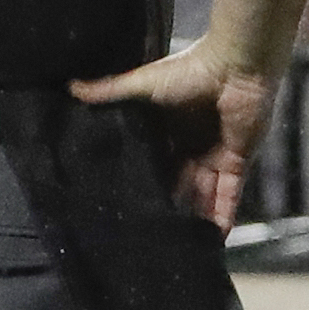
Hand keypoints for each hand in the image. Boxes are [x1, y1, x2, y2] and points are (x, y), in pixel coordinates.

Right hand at [67, 32, 278, 232]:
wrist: (235, 66)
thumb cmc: (189, 71)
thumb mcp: (142, 83)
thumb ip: (109, 90)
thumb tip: (70, 87)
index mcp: (170, 126)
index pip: (155, 158)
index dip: (145, 178)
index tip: (130, 200)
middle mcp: (193, 143)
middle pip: (179, 180)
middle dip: (170, 202)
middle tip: (153, 230)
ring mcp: (217, 154)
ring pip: (203, 193)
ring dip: (195, 216)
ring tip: (180, 243)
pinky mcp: (238, 161)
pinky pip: (229, 195)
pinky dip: (223, 216)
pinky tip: (213, 239)